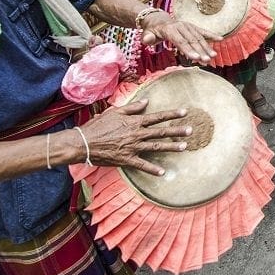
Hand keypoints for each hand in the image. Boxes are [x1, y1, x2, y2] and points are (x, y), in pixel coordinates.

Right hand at [79, 100, 193, 175]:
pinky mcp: (126, 159)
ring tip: (185, 146)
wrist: (83, 143)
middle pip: (161, 131)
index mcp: (134, 122)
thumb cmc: (98, 126)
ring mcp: (133, 147)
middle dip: (177, 130)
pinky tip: (163, 172)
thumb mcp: (115, 112)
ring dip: (171, 146)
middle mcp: (136, 133)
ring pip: (156, 146)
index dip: (171, 114)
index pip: (157, 117)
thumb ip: (132, 108)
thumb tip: (146, 102)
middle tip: (191, 130)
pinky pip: (142, 165)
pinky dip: (153, 169)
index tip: (184, 112)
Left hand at [140, 11, 220, 62]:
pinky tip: (220, 39)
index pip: (181, 41)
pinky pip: (203, 31)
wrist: (158, 19)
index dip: (188, 50)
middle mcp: (181, 26)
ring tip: (213, 56)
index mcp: (170, 29)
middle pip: (192, 40)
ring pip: (199, 37)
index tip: (196, 58)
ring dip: (207, 47)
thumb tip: (148, 39)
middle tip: (207, 61)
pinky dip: (212, 35)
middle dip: (200, 51)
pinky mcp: (193, 27)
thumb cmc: (152, 30)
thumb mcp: (147, 33)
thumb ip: (147, 37)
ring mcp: (188, 26)